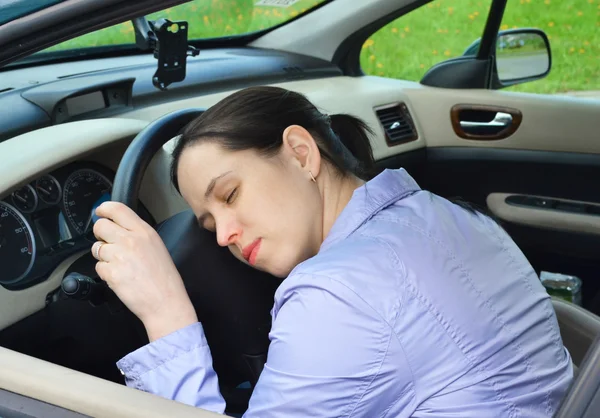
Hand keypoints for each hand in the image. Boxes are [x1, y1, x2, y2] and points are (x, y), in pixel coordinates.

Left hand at [92, 201, 197, 341]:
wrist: (166, 301)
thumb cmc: (164, 278)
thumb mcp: (156, 246)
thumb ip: (137, 234)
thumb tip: (118, 228)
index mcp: (144, 231)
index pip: (117, 209)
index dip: (104, 209)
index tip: (100, 212)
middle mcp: (130, 240)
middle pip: (100, 226)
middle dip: (100, 235)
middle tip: (108, 243)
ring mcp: (119, 256)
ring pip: (96, 248)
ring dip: (103, 256)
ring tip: (120, 265)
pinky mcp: (111, 272)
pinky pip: (98, 267)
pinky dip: (106, 273)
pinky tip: (120, 277)